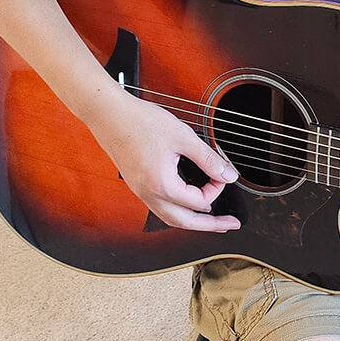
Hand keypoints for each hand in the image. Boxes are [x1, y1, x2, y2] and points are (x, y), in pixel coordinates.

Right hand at [89, 92, 241, 232]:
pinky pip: (160, 207)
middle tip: (230, 225)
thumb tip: (228, 175)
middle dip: (209, 225)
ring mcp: (140, 192)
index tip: (223, 174)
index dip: (216, 188)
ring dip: (193, 221)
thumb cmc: (141, 122)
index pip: (198, 201)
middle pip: (184, 222)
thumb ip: (208, 159)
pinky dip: (178, 210)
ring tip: (212, 220)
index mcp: (161, 185)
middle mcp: (148, 194)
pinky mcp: (137, 185)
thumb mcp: (184, 138)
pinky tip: (186, 203)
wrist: (110, 115)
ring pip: (170, 217)